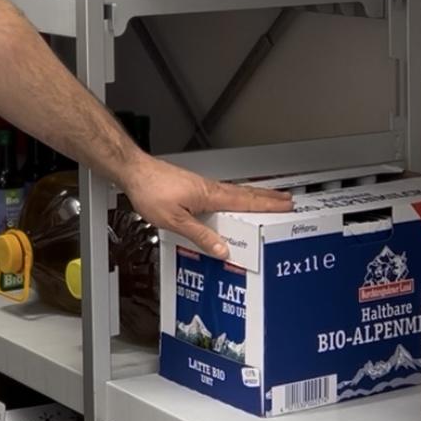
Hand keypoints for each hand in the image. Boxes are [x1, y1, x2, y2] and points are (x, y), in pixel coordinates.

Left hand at [123, 157, 292, 259]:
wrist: (134, 171)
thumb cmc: (150, 190)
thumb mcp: (175, 220)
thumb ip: (200, 235)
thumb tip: (222, 249)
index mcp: (209, 195)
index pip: (244, 201)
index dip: (266, 204)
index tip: (285, 205)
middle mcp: (208, 187)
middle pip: (243, 193)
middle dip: (266, 198)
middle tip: (286, 200)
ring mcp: (200, 186)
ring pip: (232, 192)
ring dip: (251, 196)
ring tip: (266, 201)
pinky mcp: (192, 186)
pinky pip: (220, 193)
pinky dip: (234, 197)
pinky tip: (231, 203)